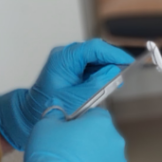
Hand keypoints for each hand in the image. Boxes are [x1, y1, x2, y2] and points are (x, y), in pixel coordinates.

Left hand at [0, 40, 133, 149]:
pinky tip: (105, 83)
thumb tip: (115, 71)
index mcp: (63, 59)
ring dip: (106, 68)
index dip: (114, 54)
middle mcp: (65, 55)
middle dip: (112, 61)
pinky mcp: (71, 66)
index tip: (129, 62)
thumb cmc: (51, 107)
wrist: (31, 113)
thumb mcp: (79, 98)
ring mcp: (67, 59)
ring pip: (95, 58)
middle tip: (125, 74)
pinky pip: (90, 65)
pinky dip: (100, 73)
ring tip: (115, 81)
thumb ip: (98, 82)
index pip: (94, 48)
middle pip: (96, 51)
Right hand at [17, 109, 126, 161]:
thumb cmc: (51, 157)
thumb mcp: (45, 126)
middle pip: (102, 137)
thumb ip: (55, 115)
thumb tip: (56, 114)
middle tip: (69, 151)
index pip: (94, 114)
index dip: (80, 122)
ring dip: (93, 161)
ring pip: (106, 158)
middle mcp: (115, 142)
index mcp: (101, 123)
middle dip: (88, 142)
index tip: (70, 129)